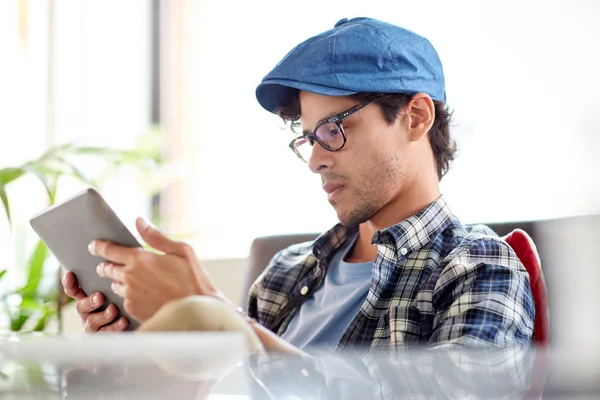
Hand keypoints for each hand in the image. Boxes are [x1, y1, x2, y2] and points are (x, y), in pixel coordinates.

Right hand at [62, 271, 128, 331]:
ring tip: (113, 309)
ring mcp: (93, 325)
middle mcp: (87, 312)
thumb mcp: (116, 289)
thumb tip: (116, 261)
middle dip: (90, 301)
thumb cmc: (122, 300)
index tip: (70, 274)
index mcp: (87, 298)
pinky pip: (105, 333)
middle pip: (81, 306)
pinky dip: (115, 327)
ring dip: (103, 315)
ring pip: (91, 321)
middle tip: (100, 297)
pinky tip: (123, 321)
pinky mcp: (102, 336)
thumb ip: (112, 278)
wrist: (131, 324)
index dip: (69, 283)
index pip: (74, 290)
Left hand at [90, 218, 228, 321]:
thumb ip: (156, 236)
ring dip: (118, 280)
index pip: (109, 250)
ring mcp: (130, 295)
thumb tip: (139, 222)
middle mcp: (130, 278)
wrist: (199, 310)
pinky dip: (129, 295)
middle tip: (107, 263)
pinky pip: (124, 300)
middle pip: (107, 268)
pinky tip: (141, 295)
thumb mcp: (182, 250)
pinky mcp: (133, 310)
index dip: (98, 246)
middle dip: (106, 265)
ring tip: (129, 280)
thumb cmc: (194, 279)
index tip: (93, 245)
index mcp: (140, 260)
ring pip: (115, 285)